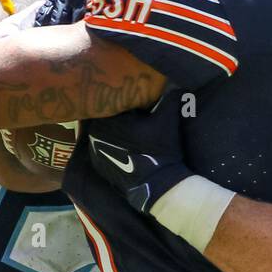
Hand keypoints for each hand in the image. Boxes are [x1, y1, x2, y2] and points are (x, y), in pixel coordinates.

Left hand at [85, 92, 191, 214]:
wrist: (157, 186)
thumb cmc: (161, 150)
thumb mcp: (168, 120)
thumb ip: (171, 98)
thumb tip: (178, 85)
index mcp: (108, 117)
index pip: (111, 101)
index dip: (122, 99)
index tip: (134, 101)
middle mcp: (94, 132)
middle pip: (104, 117)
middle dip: (115, 114)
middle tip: (132, 115)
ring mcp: (93, 150)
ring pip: (101, 132)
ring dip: (111, 131)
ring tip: (128, 132)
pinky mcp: (96, 165)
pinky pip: (100, 148)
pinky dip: (109, 146)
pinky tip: (124, 148)